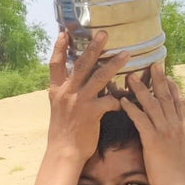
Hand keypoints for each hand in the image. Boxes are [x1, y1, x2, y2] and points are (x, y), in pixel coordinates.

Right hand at [34, 30, 128, 184]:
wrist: (63, 151)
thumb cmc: (62, 131)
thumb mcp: (58, 108)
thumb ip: (65, 93)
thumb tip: (73, 81)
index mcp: (56, 91)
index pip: (55, 65)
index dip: (59, 48)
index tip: (64, 33)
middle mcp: (66, 93)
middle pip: (80, 65)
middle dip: (93, 48)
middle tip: (103, 33)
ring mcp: (78, 102)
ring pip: (98, 77)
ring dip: (114, 64)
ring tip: (126, 54)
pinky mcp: (92, 112)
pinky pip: (110, 100)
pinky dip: (120, 100)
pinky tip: (128, 100)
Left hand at [121, 64, 184, 184]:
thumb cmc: (181, 171)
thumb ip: (184, 135)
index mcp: (182, 126)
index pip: (177, 101)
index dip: (171, 86)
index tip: (165, 73)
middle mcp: (175, 125)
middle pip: (166, 97)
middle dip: (158, 80)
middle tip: (151, 64)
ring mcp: (164, 131)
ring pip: (152, 105)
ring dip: (141, 90)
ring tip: (130, 76)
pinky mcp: (153, 140)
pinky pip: (141, 121)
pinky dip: (132, 109)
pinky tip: (123, 101)